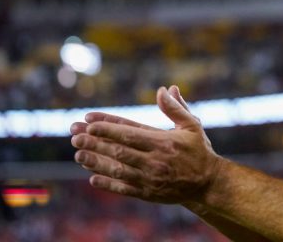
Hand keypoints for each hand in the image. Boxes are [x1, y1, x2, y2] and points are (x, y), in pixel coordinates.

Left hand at [70, 85, 221, 203]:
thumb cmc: (199, 150)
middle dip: (94, 142)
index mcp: (163, 141)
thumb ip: (176, 107)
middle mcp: (154, 160)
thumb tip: (165, 88)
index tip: (89, 120)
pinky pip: (124, 188)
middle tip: (74, 135)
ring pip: (118, 169)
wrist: (207, 183)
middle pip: (118, 149)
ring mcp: (150, 178)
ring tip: (78, 154)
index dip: (107, 126)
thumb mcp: (191, 125)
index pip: (129, 131)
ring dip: (96, 161)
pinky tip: (92, 177)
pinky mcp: (148, 193)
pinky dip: (107, 183)